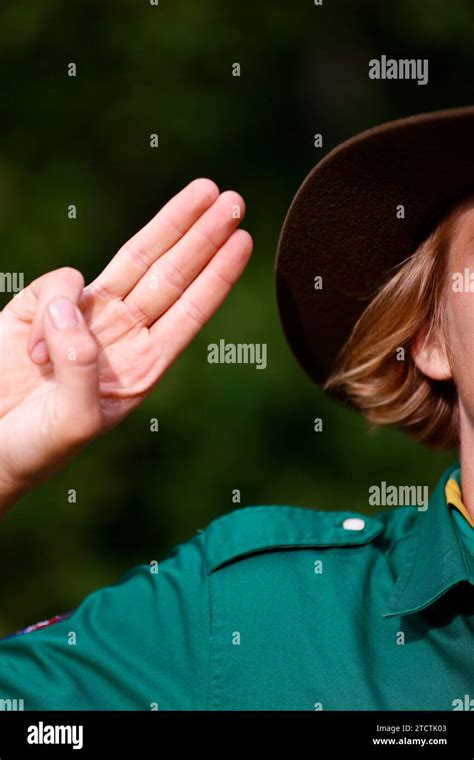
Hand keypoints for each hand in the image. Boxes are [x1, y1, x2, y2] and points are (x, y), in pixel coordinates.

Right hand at [0, 179, 251, 510]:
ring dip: (172, 224)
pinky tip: (35, 351)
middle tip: (234, 200)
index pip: (188, 312)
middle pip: (171, 275)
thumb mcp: (73, 422)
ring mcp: (83, 318)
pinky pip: (60, 282)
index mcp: (141, 366)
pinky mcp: (41, 306)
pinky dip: (55, 303)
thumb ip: (81, 366)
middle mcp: (121, 336)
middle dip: (203, 236)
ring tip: (206, 191)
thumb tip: (74, 305)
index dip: (217, 276)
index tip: (243, 240)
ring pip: (134, 260)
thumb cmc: (35, 447)